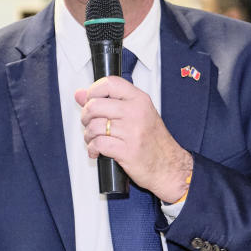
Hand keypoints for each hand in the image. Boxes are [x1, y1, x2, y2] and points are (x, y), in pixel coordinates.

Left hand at [75, 76, 191, 202]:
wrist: (169, 166)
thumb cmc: (154, 141)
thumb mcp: (137, 114)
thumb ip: (109, 102)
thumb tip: (80, 94)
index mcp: (139, 100)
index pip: (109, 83)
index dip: (93, 91)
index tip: (90, 100)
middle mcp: (136, 113)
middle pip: (95, 105)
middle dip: (85, 117)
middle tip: (90, 123)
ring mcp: (132, 132)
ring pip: (94, 126)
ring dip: (88, 136)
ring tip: (94, 139)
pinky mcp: (126, 151)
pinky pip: (98, 144)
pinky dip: (92, 149)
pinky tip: (97, 151)